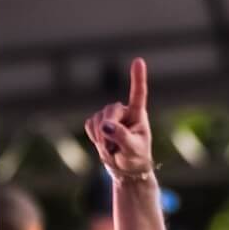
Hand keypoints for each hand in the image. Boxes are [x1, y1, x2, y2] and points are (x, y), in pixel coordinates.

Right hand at [84, 58, 153, 176]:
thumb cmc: (135, 158)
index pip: (138, 94)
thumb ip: (121, 137)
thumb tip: (105, 125)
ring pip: (97, 119)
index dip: (137, 78)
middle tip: (111, 148)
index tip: (138, 61)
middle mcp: (124, 111)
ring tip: (112, 149)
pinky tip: (103, 144)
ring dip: (101, 138)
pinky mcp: (98, 122)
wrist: (125, 169)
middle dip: (108, 130)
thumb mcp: (132, 149)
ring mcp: (110, 115)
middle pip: (110, 111)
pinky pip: (89, 125)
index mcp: (138, 115)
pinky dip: (94, 137)